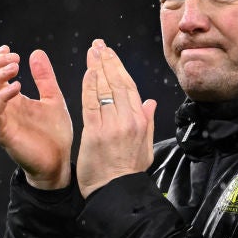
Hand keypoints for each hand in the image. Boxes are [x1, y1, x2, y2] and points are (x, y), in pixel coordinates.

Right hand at [0, 46, 73, 188]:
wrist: (58, 163)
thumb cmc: (54, 134)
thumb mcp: (53, 99)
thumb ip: (44, 78)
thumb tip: (35, 52)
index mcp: (11, 98)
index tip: (10, 49)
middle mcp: (2, 108)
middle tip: (14, 58)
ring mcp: (0, 120)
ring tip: (15, 68)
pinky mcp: (4, 133)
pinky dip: (2, 96)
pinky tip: (18, 87)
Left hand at [76, 39, 156, 197]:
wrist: (115, 192)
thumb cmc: (129, 173)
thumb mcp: (146, 148)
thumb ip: (148, 122)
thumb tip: (151, 102)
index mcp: (140, 122)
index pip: (129, 87)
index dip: (119, 67)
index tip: (111, 54)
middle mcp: (128, 120)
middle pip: (117, 83)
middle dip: (107, 61)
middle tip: (98, 45)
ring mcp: (111, 126)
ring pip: (104, 90)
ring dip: (96, 68)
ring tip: (91, 52)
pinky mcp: (94, 133)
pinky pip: (91, 104)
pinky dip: (89, 86)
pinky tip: (87, 73)